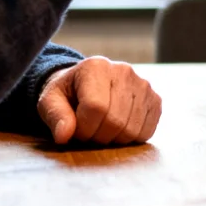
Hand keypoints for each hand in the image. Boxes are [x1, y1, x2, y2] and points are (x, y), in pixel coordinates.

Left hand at [37, 57, 163, 145]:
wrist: (87, 85)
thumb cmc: (67, 94)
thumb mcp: (50, 101)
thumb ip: (55, 116)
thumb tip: (64, 135)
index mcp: (96, 67)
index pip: (95, 108)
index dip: (83, 128)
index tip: (75, 129)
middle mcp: (124, 71)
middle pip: (115, 121)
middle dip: (97, 136)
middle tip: (89, 130)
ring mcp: (143, 85)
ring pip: (131, 129)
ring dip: (114, 139)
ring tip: (103, 128)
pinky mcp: (155, 99)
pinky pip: (147, 131)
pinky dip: (131, 137)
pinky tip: (119, 127)